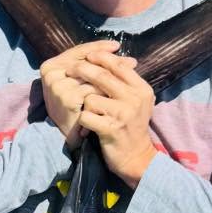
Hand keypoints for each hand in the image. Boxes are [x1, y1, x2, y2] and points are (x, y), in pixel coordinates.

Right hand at [38, 39, 127, 145]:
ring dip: (113, 77)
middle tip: (132, 62)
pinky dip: (107, 92)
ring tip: (130, 77)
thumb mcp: (79, 82)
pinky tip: (119, 94)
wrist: (70, 135)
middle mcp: (51, 73)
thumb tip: (118, 51)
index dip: (99, 47)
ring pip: (93, 76)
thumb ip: (90, 66)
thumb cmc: (76, 106)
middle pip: (87, 62)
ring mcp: (58, 86)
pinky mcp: (69, 99)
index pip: (78, 51)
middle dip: (110, 62)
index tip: (117, 46)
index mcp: (50, 65)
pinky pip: (94, 90)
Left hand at [68, 49, 159, 186]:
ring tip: (88, 112)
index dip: (101, 58)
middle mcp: (134, 99)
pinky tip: (86, 126)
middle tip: (70, 70)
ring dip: (84, 104)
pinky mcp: (110, 129)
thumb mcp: (137, 101)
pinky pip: (86, 116)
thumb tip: (107, 56)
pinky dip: (82, 120)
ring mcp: (123, 114)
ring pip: (91, 98)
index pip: (118, 66)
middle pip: (102, 77)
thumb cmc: (131, 126)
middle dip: (82, 70)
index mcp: (141, 89)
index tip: (88, 55)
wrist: (136, 157)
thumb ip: (126, 81)